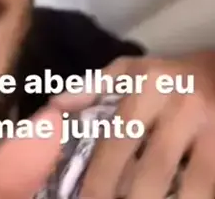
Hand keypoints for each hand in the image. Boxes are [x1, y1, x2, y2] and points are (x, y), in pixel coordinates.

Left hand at [54, 54, 214, 198]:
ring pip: (186, 184)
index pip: (117, 138)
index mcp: (146, 85)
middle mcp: (179, 105)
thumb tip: (55, 105)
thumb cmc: (165, 76)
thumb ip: (93, 87)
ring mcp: (208, 127)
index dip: (101, 177)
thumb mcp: (128, 71)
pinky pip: (207, 185)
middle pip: (151, 169)